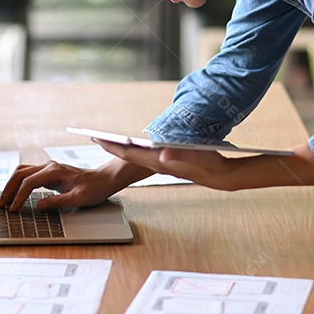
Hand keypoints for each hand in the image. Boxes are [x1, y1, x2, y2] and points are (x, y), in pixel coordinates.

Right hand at [0, 161, 119, 210]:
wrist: (103, 180)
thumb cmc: (93, 189)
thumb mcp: (78, 199)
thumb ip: (58, 202)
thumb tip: (39, 206)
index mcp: (54, 171)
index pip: (29, 183)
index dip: (19, 196)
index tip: (13, 209)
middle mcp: (48, 166)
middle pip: (20, 174)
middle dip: (8, 189)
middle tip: (1, 205)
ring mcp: (47, 168)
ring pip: (22, 172)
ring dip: (11, 185)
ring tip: (4, 200)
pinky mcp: (48, 173)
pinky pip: (28, 175)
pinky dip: (18, 183)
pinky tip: (14, 194)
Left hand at [93, 139, 237, 189]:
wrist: (220, 176)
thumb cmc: (208, 164)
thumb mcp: (195, 157)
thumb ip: (178, 155)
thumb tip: (161, 154)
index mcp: (157, 161)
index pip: (128, 153)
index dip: (111, 145)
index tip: (95, 138)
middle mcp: (155, 164)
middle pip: (127, 154)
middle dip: (110, 146)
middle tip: (93, 137)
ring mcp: (160, 165)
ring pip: (134, 156)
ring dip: (120, 148)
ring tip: (107, 140)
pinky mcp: (166, 164)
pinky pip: (144, 156)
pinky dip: (134, 150)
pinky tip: (133, 145)